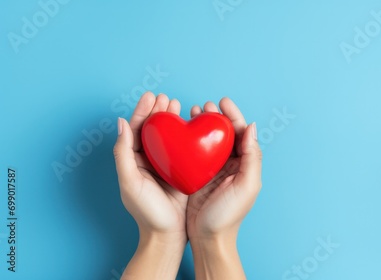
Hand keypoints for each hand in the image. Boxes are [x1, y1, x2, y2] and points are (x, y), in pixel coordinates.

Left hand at [113, 92, 186, 279]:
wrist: (167, 234)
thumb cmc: (146, 211)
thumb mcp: (130, 182)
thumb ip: (123, 153)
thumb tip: (122, 123)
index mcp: (133, 161)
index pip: (136, 130)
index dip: (142, 111)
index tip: (151, 96)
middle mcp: (148, 160)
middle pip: (152, 130)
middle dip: (158, 111)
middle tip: (166, 98)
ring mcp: (165, 165)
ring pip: (167, 136)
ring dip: (171, 120)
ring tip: (177, 105)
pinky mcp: (181, 171)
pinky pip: (182, 148)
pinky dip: (185, 135)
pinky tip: (191, 127)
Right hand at [187, 98, 261, 279]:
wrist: (208, 239)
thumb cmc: (229, 216)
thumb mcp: (246, 187)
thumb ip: (252, 157)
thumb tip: (252, 127)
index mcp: (245, 165)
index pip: (241, 134)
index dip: (233, 116)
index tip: (222, 101)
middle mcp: (231, 164)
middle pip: (224, 134)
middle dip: (216, 117)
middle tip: (204, 105)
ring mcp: (213, 169)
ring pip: (209, 140)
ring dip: (202, 125)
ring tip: (192, 111)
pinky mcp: (197, 176)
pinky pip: (195, 152)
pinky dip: (190, 139)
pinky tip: (181, 132)